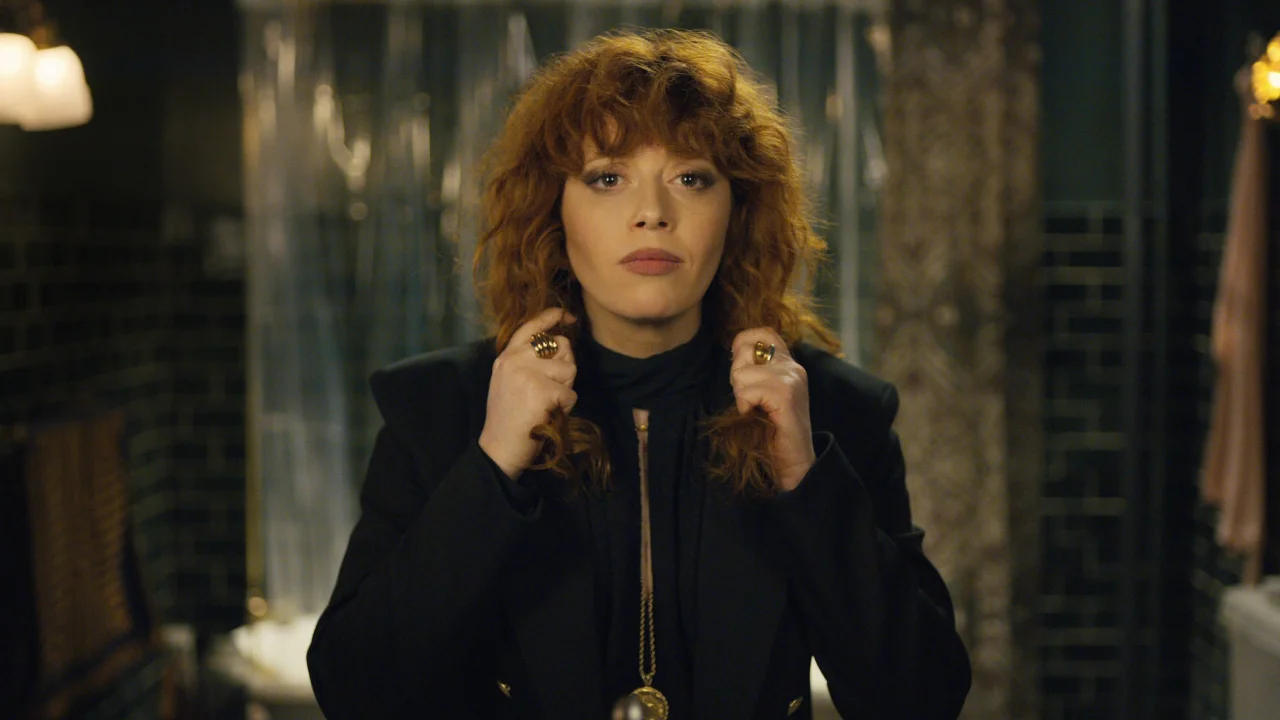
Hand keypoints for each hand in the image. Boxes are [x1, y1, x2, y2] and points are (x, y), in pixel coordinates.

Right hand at [478, 307, 578, 480]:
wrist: (499, 447)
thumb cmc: (508, 419)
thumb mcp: (508, 381)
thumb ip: (527, 362)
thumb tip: (559, 345)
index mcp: (506, 356)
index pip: (530, 327)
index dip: (551, 317)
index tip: (566, 315)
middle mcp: (515, 359)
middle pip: (561, 346)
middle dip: (565, 367)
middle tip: (550, 391)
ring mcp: (528, 373)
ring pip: (569, 370)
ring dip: (565, 390)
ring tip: (546, 405)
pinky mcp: (543, 390)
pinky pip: (570, 394)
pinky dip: (565, 408)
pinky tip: (547, 416)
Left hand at [729, 328, 815, 491]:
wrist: (794, 462)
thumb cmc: (773, 430)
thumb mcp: (764, 393)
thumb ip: (755, 371)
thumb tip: (734, 353)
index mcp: (789, 363)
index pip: (763, 332)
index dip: (744, 345)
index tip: (743, 371)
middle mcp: (793, 366)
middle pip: (745, 351)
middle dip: (738, 377)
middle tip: (751, 400)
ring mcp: (791, 379)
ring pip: (742, 373)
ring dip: (741, 396)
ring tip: (756, 410)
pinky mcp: (785, 395)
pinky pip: (747, 391)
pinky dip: (745, 407)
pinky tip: (758, 417)